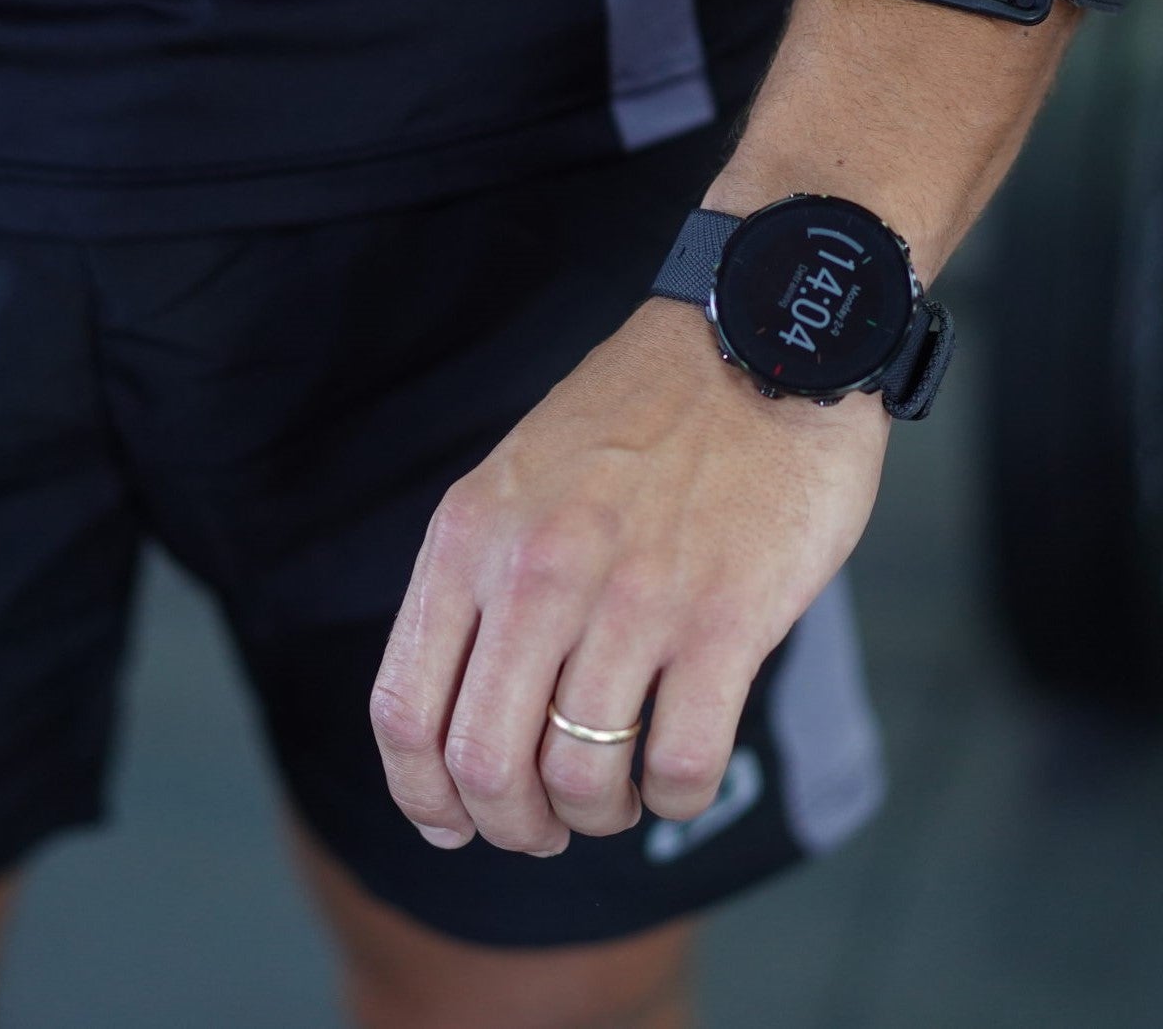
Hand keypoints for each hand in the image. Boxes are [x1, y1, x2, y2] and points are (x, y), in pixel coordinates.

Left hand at [369, 298, 887, 852]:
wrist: (757, 336)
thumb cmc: (640, 418)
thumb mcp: (518, 480)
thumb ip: (482, 582)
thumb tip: (463, 714)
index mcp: (471, 537)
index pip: (405, 711)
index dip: (421, 795)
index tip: (451, 822)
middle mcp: (537, 571)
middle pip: (485, 766)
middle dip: (512, 826)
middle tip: (549, 826)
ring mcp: (632, 598)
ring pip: (581, 782)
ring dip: (598, 815)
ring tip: (620, 790)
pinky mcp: (725, 617)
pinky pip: (679, 767)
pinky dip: (674, 798)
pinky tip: (679, 770)